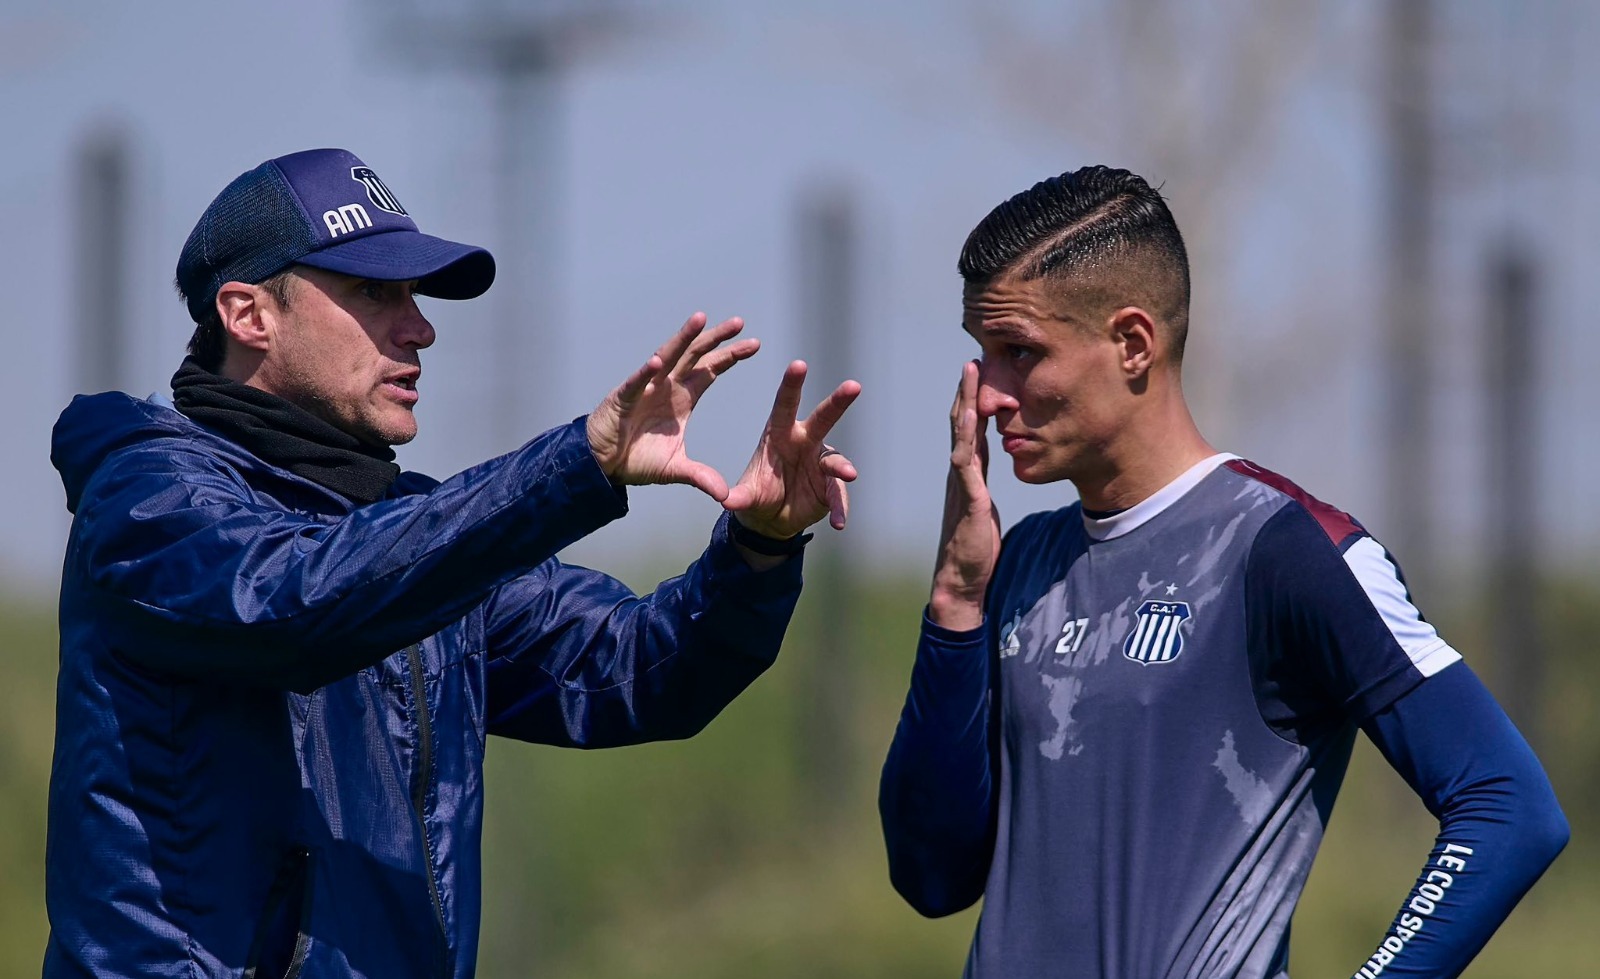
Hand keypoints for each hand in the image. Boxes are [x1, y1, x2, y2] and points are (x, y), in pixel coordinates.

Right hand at [587, 313, 759, 499]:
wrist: (603, 464)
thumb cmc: (637, 458)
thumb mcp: (676, 469)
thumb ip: (700, 477)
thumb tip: (725, 496)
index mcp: (682, 398)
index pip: (710, 371)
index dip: (730, 356)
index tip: (754, 344)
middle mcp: (666, 386)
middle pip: (695, 356)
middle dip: (716, 339)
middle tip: (739, 323)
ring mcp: (644, 388)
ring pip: (666, 357)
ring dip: (683, 339)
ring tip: (700, 320)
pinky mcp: (622, 398)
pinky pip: (635, 383)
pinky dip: (645, 373)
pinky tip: (656, 363)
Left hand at [722, 361, 860, 539]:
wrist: (772, 519)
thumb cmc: (757, 495)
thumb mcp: (746, 496)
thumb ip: (739, 497)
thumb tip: (725, 500)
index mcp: (779, 434)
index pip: (785, 405)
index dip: (792, 385)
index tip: (799, 364)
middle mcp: (804, 442)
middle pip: (823, 418)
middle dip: (838, 402)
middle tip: (853, 386)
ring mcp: (820, 463)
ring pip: (836, 460)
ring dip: (842, 466)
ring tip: (848, 474)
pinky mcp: (831, 486)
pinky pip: (838, 495)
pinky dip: (840, 508)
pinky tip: (839, 523)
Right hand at [929, 361, 1000, 630]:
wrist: (960, 581)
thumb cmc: (974, 551)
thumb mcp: (982, 513)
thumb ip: (981, 493)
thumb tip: (984, 484)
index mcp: (967, 476)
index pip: (970, 431)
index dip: (975, 402)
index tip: (981, 375)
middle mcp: (960, 474)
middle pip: (962, 424)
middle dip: (968, 391)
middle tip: (975, 359)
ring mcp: (961, 483)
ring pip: (961, 434)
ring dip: (966, 401)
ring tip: (971, 373)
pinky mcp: (967, 498)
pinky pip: (966, 461)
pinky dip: (967, 435)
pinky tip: (971, 416)